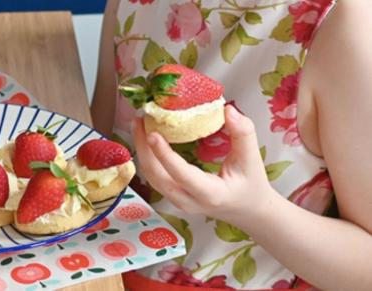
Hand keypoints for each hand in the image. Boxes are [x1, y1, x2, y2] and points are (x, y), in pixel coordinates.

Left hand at [132, 105, 279, 223]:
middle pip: (157, 176)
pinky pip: (153, 176)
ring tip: (138, 124)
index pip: (182, 175)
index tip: (152, 133)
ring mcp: (177, 201)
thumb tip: (227, 110)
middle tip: (139, 120)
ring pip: (151, 177)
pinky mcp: (172, 195)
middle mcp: (188, 201)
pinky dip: (147, 156)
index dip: (165, 155)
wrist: (247, 210)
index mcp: (210, 194)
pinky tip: (145, 137)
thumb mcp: (252, 159)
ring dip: (142, 150)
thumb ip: (243, 134)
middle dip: (144, 148)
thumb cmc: (250, 184)